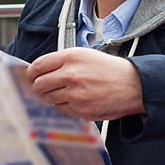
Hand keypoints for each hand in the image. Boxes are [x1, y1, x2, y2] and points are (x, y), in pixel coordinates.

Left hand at [27, 49, 145, 120]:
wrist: (133, 85)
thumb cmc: (109, 70)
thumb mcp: (85, 55)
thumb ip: (62, 61)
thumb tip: (39, 71)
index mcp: (70, 57)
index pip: (37, 66)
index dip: (32, 74)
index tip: (32, 77)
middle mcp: (70, 74)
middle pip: (39, 85)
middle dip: (40, 87)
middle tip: (48, 88)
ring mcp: (75, 93)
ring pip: (48, 99)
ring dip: (53, 97)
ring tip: (67, 93)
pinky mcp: (80, 109)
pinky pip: (61, 109)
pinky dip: (65, 106)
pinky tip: (77, 100)